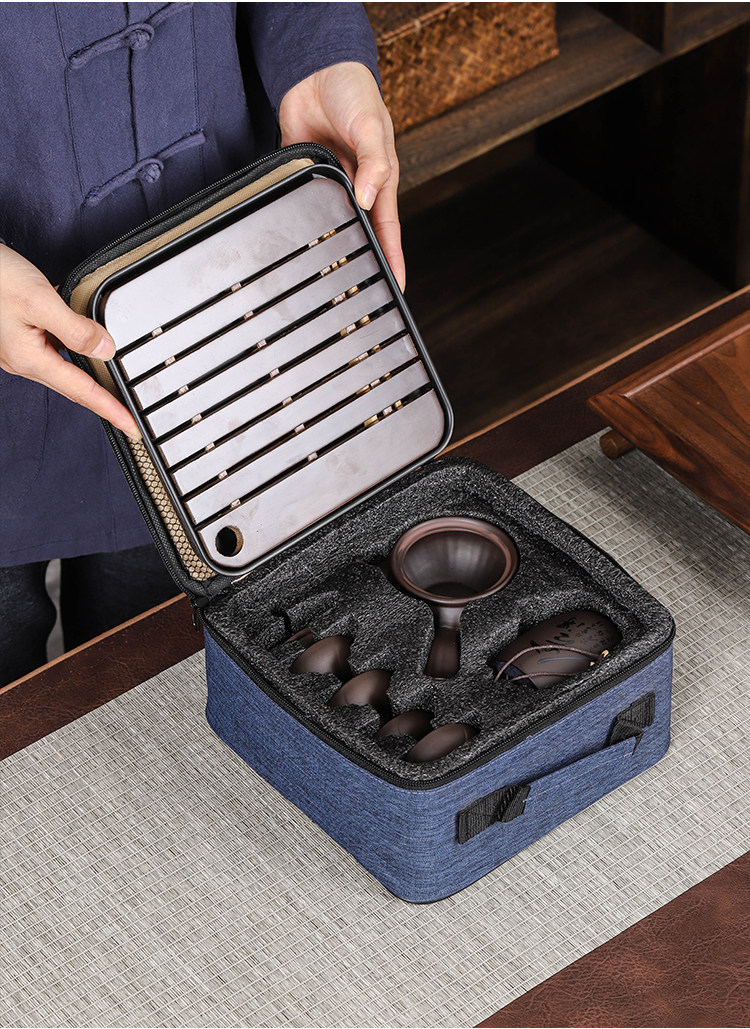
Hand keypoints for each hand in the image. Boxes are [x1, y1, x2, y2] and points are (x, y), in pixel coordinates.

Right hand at [0, 245, 139, 438]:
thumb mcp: (39, 300)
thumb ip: (75, 328)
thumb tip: (106, 350)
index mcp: (31, 358)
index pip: (83, 392)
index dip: (111, 410)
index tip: (132, 427)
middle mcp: (23, 360)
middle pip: (74, 386)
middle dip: (102, 400)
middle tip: (128, 414)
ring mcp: (17, 349)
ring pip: (63, 365)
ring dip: (88, 373)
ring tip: (112, 381)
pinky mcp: (14, 335)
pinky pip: (51, 347)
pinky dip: (71, 346)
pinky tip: (81, 336)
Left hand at [279, 61, 404, 290]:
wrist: (317, 68)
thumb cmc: (355, 92)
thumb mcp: (371, 127)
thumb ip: (374, 163)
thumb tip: (370, 198)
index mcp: (380, 179)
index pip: (389, 229)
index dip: (394, 259)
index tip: (397, 288)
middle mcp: (358, 186)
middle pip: (361, 233)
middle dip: (363, 262)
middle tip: (361, 293)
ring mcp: (332, 182)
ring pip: (332, 223)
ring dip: (331, 247)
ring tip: (330, 279)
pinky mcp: (306, 173)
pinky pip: (304, 203)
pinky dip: (302, 221)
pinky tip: (299, 241)